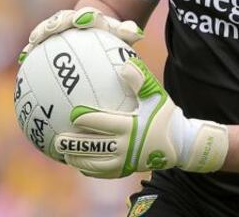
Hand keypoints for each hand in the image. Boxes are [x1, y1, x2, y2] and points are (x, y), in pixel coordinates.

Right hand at [18, 7, 142, 62]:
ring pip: (47, 29)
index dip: (84, 16)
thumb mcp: (121, 31)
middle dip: (54, 24)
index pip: (87, 15)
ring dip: (39, 35)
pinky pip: (40, 42)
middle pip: (61, 19)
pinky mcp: (50, 35)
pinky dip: (31, 49)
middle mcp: (71, 19)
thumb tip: (137, 33)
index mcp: (89, 16)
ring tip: (30, 46)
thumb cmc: (111, 31)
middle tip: (49, 31)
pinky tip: (23, 59)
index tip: (81, 19)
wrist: (95, 22)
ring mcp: (59, 26)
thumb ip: (127, 30)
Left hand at [54, 57, 228, 177]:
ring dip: (79, 160)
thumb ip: (141, 80)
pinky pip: (104, 173)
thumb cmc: (165, 116)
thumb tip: (125, 64)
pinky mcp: (126, 171)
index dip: (87, 120)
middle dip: (75, 145)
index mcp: (132, 127)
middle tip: (58, 140)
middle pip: (95, 147)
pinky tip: (79, 164)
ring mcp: (126, 162)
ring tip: (63, 154)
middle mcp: (127, 147)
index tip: (73, 115)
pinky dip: (90, 170)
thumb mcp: (157, 95)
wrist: (180, 144)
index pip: (104, 124)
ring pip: (97, 164)